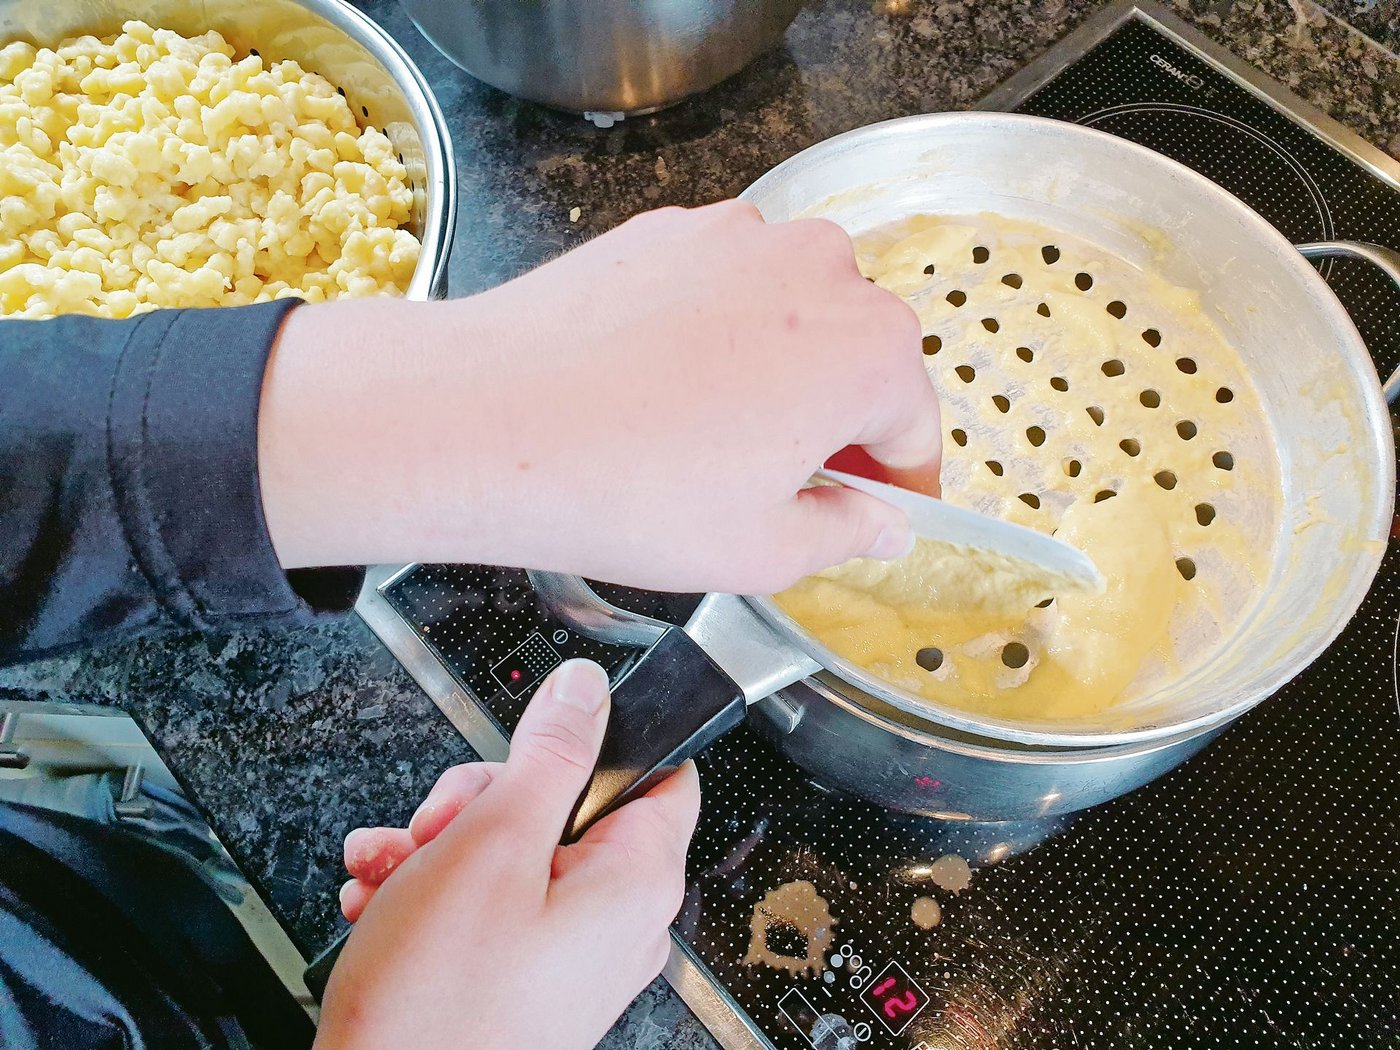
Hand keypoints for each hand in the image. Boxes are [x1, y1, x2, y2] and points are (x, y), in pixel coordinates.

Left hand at [258, 200, 940, 593]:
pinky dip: (717, 336)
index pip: (916, 426)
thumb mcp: (762, 549)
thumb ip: (847, 533)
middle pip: (860, 359)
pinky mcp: (674, 230)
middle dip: (837, 422)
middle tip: (785, 486)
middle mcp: (818, 272)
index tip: (875, 508)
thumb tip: (881, 524)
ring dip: (777, 373)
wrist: (490, 417)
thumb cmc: (627, 488)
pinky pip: (727, 290)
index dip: (897, 481)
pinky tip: (665, 392)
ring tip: (711, 440)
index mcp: (868, 352)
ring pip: (793, 318)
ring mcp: (741, 239)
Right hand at [315, 660, 700, 1049]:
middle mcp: (618, 920)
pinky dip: (438, 891)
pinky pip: (493, 904)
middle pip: (567, 804)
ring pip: (516, 851)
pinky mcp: (526, 977)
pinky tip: (387, 898)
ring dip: (443, 845)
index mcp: (637, 879)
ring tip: (394, 868)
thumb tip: (585, 691)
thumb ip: (549, 754)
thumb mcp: (492, 844)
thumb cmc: (440, 1006)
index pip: (660, 767)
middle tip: (438, 825)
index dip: (597, 739)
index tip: (538, 737)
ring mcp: (571, 954)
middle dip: (484, 800)